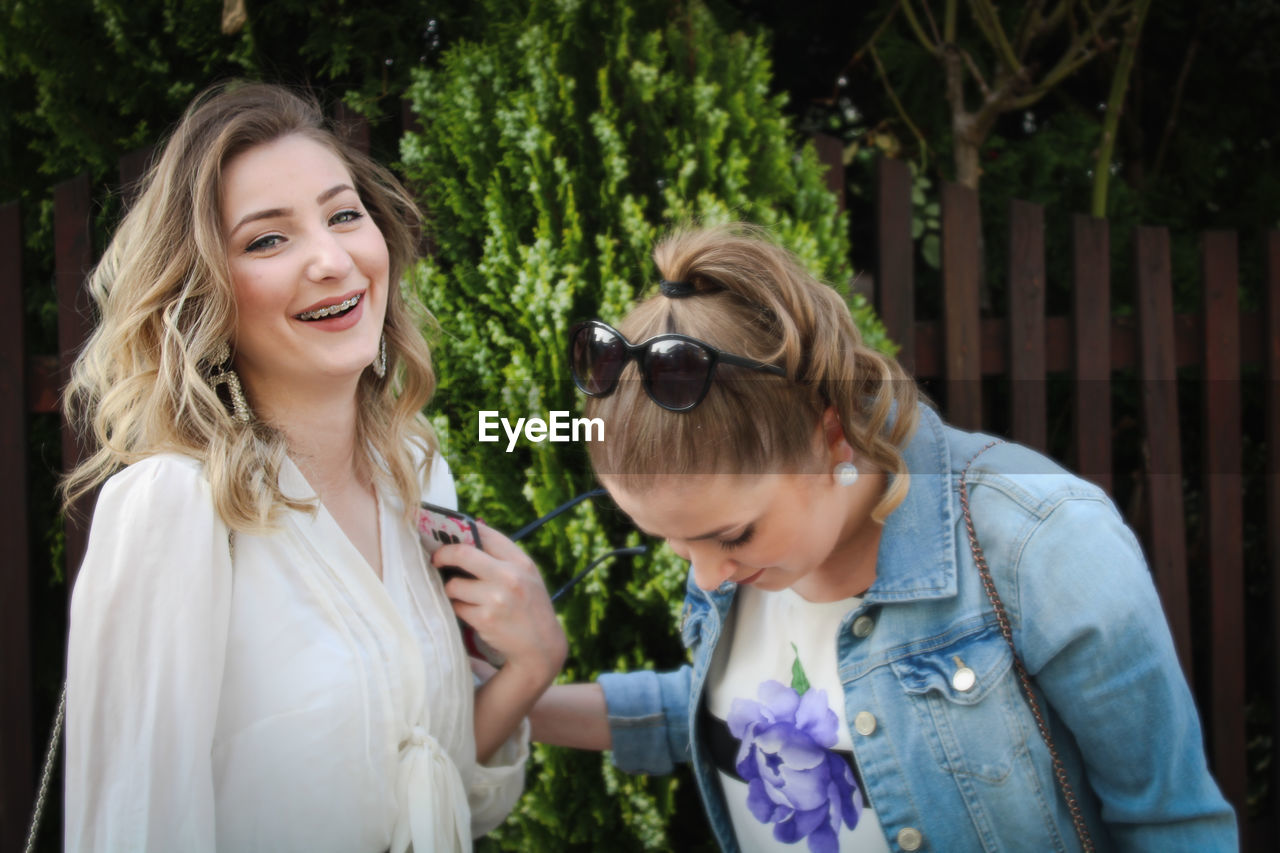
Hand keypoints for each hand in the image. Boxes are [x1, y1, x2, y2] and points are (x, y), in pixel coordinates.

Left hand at [433, 522, 566, 687]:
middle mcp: (509, 576)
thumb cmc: (530, 608)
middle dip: (442, 555)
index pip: (484, 534)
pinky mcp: (484, 618)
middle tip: (436, 560)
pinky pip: (457, 607)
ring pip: (454, 585)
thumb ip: (503, 559)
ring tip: (465, 597)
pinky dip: (460, 610)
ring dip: (453, 591)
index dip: (462, 532)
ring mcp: (496, 598)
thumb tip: (467, 537)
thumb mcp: (527, 577)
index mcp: (521, 561)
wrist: (541, 647)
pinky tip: (473, 615)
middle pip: (461, 553)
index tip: (449, 537)